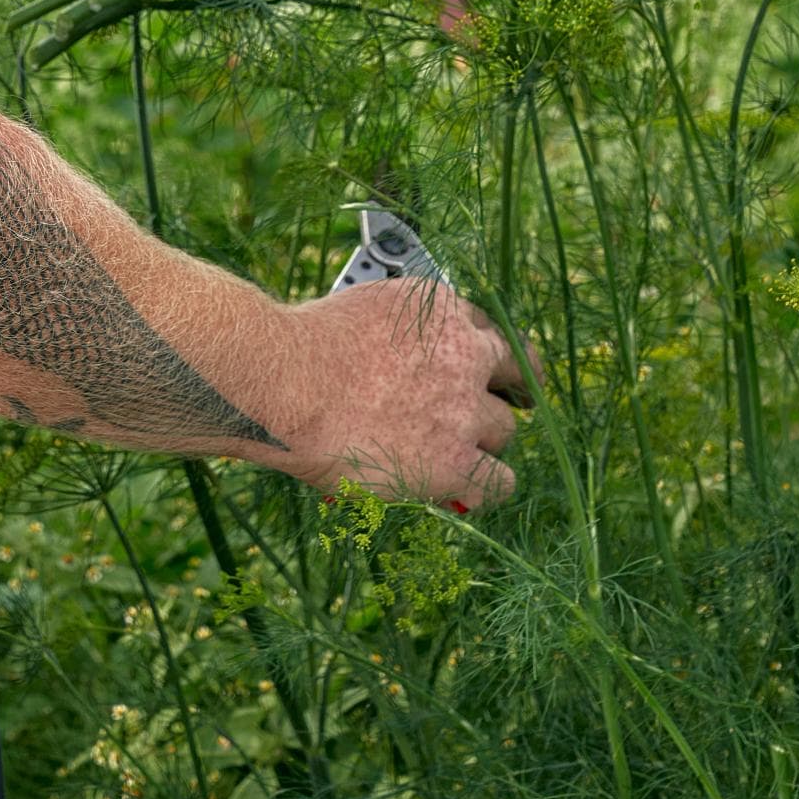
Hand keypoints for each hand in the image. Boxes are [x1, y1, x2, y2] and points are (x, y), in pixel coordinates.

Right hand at [279, 274, 526, 503]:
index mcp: (441, 308)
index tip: (483, 369)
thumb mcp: (364, 310)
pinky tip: (465, 490)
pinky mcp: (454, 461)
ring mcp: (463, 410)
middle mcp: (465, 354)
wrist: (285, 382)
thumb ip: (401, 333)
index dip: (483, 353)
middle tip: (492, 409)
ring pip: (504, 430)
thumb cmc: (303, 349)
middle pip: (513, 373)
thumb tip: (407, 366)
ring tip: (452, 453)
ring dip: (482, 441)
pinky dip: (486, 486)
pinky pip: (499, 482)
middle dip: (499, 392)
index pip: (487, 328)